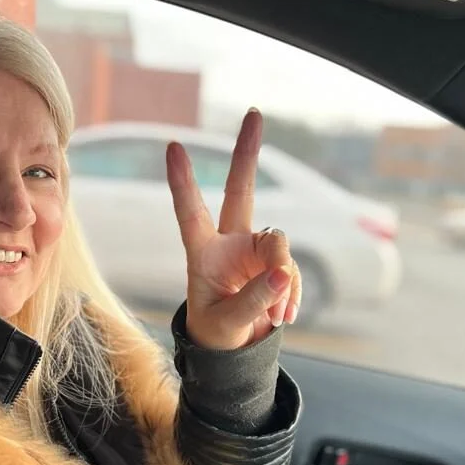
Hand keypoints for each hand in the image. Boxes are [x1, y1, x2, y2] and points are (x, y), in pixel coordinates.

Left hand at [166, 109, 301, 349]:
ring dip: (281, 280)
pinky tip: (284, 316)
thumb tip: (282, 274)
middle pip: (240, 190)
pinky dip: (290, 294)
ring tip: (277, 315)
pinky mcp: (276, 265)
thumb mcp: (225, 323)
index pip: (189, 212)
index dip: (182, 182)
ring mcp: (255, 252)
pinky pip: (290, 271)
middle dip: (246, 152)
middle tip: (253, 113)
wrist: (234, 352)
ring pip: (278, 245)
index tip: (173, 146)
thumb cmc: (216, 334)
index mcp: (201, 253)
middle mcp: (229, 243)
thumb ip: (252, 299)